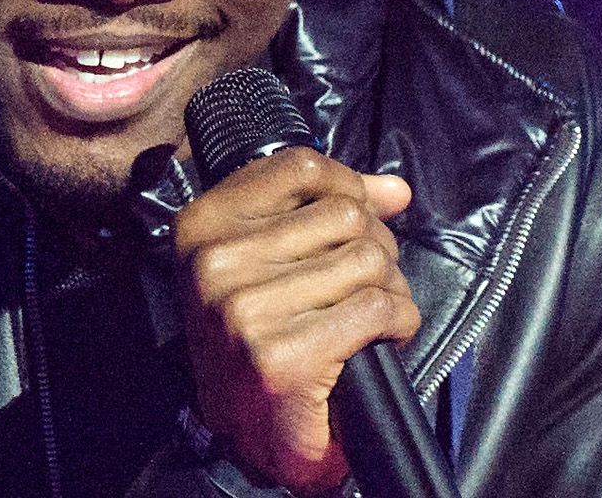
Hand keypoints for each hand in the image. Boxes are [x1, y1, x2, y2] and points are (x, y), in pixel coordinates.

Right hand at [172, 146, 419, 494]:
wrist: (257, 437)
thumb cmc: (263, 343)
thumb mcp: (274, 260)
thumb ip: (328, 209)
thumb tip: (394, 189)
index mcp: (203, 227)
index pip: (301, 165)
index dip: (348, 187)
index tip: (356, 218)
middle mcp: (216, 264)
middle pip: (345, 214)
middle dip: (374, 249)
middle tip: (361, 286)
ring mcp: (245, 310)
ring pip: (368, 260)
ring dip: (388, 289)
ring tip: (369, 314)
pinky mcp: (283, 355)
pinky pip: (377, 308)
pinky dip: (398, 323)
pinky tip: (383, 338)